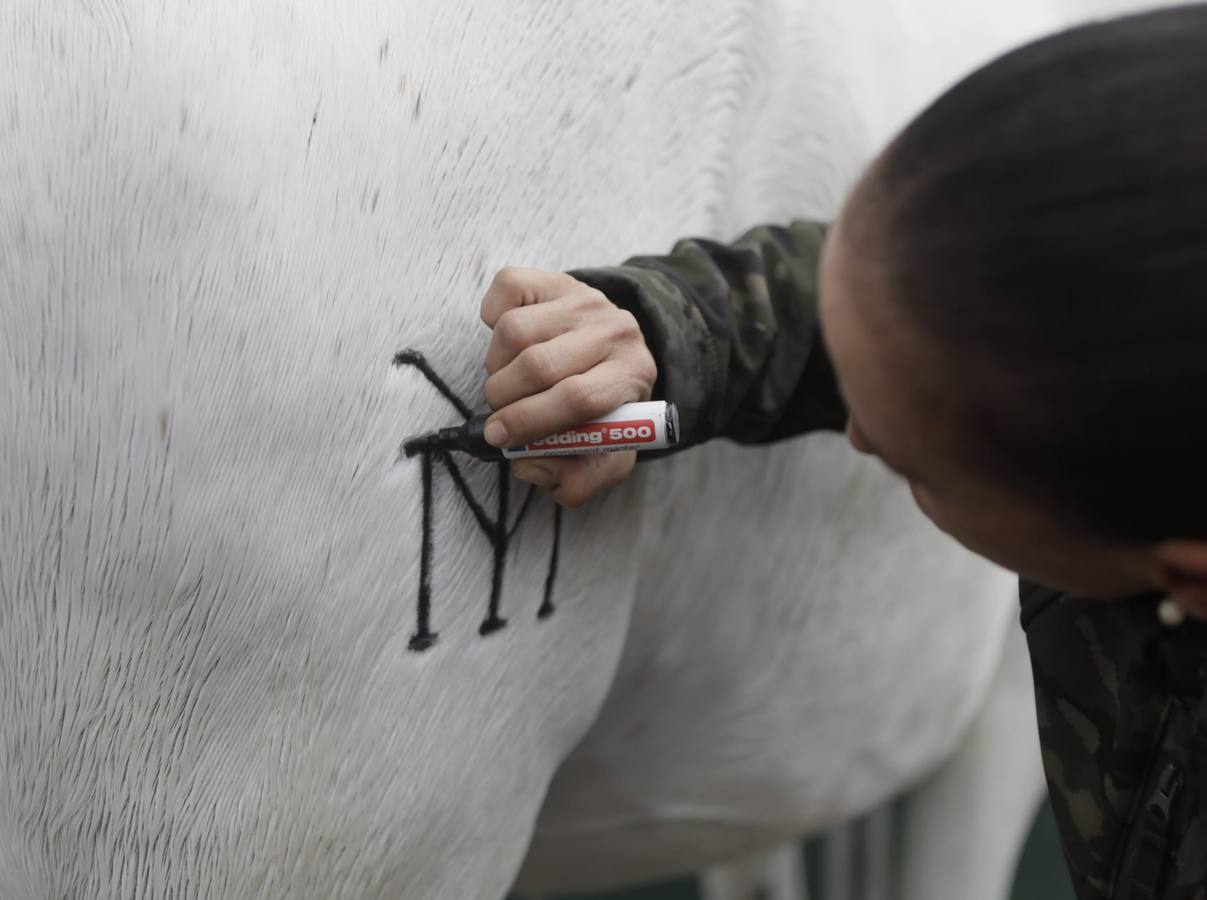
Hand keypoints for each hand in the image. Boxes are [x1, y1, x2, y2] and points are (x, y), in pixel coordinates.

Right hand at [479, 267, 656, 506]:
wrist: (611, 350)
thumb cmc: (602, 409)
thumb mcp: (604, 456)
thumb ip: (575, 480)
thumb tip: (530, 465)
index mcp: (633, 376)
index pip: (578, 398)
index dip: (530, 421)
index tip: (499, 437)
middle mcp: (615, 331)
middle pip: (540, 365)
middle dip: (504, 399)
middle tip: (498, 414)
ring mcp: (584, 299)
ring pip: (515, 331)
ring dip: (497, 365)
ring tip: (510, 380)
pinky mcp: (555, 279)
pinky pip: (506, 290)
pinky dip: (492, 318)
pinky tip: (509, 343)